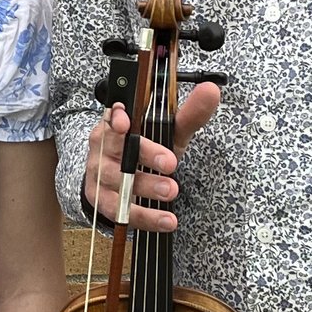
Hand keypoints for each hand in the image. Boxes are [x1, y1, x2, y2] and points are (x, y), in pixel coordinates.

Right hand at [80, 84, 221, 230]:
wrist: (117, 181)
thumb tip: (212, 91)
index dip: (116, 118)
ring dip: (145, 188)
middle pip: (118, 149)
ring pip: (118, 182)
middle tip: (171, 163)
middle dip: (144, 155)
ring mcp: (99, 175)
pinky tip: (167, 220)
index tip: (126, 122)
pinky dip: (146, 217)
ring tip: (171, 191)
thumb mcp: (167, 132)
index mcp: (114, 124)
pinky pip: (121, 211)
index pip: (111, 117)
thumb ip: (188, 114)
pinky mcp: (101, 201)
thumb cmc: (144, 150)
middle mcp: (103, 147)